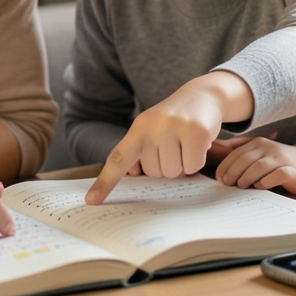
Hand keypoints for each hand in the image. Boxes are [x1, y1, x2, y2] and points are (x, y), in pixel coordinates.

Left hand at [85, 72, 251, 204]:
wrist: (203, 95)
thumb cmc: (175, 121)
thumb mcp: (152, 130)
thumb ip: (139, 152)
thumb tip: (132, 173)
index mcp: (138, 128)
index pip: (118, 158)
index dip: (105, 181)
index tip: (91, 200)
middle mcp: (153, 126)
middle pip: (154, 172)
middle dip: (167, 164)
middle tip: (174, 145)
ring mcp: (175, 127)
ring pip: (173, 172)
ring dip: (182, 163)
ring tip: (185, 144)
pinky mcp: (196, 132)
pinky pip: (192, 166)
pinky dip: (197, 161)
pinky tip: (198, 143)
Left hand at [213, 136, 295, 195]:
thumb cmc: (279, 164)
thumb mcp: (261, 157)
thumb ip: (245, 161)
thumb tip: (222, 174)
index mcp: (259, 144)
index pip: (238, 153)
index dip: (226, 165)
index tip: (219, 178)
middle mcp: (269, 148)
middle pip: (246, 159)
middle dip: (233, 172)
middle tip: (227, 183)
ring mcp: (282, 158)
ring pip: (260, 166)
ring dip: (248, 176)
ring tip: (241, 186)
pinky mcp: (293, 171)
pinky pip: (278, 174)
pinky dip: (267, 181)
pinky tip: (261, 186)